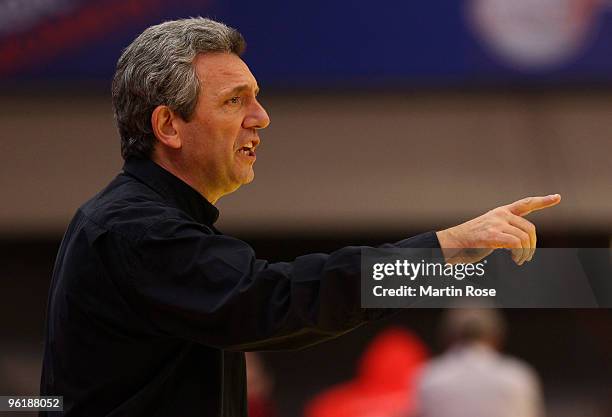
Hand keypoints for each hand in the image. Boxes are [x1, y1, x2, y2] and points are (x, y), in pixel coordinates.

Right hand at [436, 194, 560, 264]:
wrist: (451, 243)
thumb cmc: (468, 242)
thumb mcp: (488, 231)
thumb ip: (504, 231)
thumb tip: (522, 243)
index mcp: (500, 212)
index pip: (525, 203)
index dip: (542, 201)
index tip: (557, 197)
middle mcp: (499, 215)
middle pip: (529, 228)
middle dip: (532, 245)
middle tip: (527, 257)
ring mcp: (496, 223)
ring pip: (524, 237)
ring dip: (526, 253)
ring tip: (520, 260)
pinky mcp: (492, 235)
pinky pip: (516, 244)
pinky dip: (519, 254)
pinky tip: (515, 260)